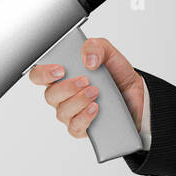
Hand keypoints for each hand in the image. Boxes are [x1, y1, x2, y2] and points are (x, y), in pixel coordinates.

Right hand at [28, 36, 144, 138]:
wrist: (137, 95)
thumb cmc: (116, 74)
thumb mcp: (109, 53)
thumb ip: (95, 47)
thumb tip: (87, 60)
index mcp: (62, 76)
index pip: (38, 75)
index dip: (43, 73)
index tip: (60, 70)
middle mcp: (63, 96)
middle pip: (49, 96)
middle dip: (66, 88)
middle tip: (85, 80)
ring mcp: (71, 113)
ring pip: (62, 112)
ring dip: (78, 101)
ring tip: (96, 92)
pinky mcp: (83, 127)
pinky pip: (75, 128)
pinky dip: (84, 117)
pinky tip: (95, 108)